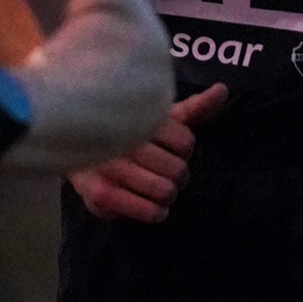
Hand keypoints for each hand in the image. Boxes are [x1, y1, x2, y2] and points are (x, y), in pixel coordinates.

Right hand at [68, 82, 228, 222]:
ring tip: (161, 190)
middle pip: (177, 170)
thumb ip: (194, 107)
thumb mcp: (161, 116)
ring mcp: (109, 167)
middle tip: (167, 172)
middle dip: (178, 175)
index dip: (185, 150)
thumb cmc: (131, 132)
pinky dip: (155, 212)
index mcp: (139, 114)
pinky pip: (144, 210)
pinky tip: (155, 208)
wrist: (79, 147)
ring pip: (163, 191)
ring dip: (168, 195)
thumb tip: (223, 90)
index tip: (172, 148)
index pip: (185, 143)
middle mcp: (122, 139)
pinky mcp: (98, 194)